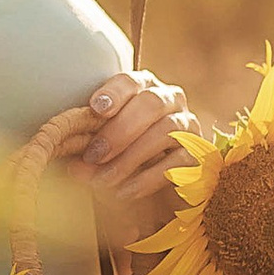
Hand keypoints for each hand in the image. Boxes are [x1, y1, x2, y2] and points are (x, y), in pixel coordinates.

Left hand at [78, 71, 194, 254]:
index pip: (131, 81)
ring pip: (166, 130)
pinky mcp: (199, 154)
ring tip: (105, 180)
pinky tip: (125, 192)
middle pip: (151, 103)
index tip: (95, 109)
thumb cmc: (122, 160)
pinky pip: (177, 161)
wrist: (157, 193)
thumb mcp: (102, 153)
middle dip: (119, 130)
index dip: (113, 92)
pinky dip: (148, 178)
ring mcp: (188, 125)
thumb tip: (74, 166)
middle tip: (94, 154)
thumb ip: (89, 153)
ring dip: (131, 157)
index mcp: (143, 89)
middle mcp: (170, 100)